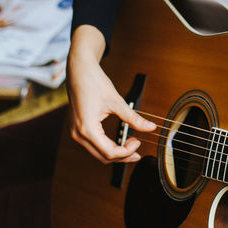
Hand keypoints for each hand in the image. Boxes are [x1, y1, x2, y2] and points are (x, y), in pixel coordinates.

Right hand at [66, 25, 154, 163]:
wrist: (79, 71)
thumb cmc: (95, 83)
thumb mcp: (117, 102)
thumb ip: (134, 118)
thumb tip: (151, 128)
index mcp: (87, 129)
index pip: (110, 152)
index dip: (127, 151)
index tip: (138, 141)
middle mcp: (78, 134)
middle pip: (103, 157)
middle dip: (122, 156)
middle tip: (138, 150)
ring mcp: (75, 133)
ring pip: (97, 153)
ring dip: (115, 153)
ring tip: (131, 146)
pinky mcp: (77, 129)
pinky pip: (93, 145)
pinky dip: (107, 147)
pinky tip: (119, 143)